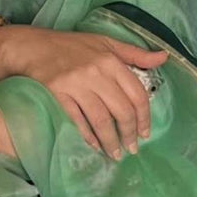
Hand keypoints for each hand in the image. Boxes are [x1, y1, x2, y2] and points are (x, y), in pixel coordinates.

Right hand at [0, 27, 166, 159]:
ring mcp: (76, 84)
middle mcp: (96, 72)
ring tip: (115, 154)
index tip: (146, 133)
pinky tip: (94, 145)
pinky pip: (77, 120)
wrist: (33, 47)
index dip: (144, 117)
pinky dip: (87, 135)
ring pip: (101, 119)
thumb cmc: (72, 46)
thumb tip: (164, 57)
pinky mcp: (57, 94)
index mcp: (111, 60)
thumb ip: (135, 53)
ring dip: (111, 141)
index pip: (136, 94)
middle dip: (129, 134)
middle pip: (121, 110)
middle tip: (132, 149)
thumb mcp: (106, 43)